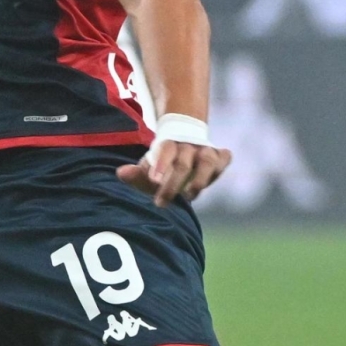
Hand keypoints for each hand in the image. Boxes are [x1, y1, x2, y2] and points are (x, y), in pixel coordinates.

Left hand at [117, 140, 231, 206]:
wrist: (183, 146)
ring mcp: (206, 150)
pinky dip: (220, 169)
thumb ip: (136, 172)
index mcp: (169, 143)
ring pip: (208, 161)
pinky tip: (208, 182)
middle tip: (161, 202)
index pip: (166, 150)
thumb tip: (121, 173)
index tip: (154, 181)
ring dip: (199, 181)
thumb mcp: (148, 167)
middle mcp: (189, 144)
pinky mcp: (220, 156)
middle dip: (173, 184)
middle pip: (184, 163)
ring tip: (188, 197)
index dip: (161, 165)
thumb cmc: (162, 164)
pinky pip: (225, 159)